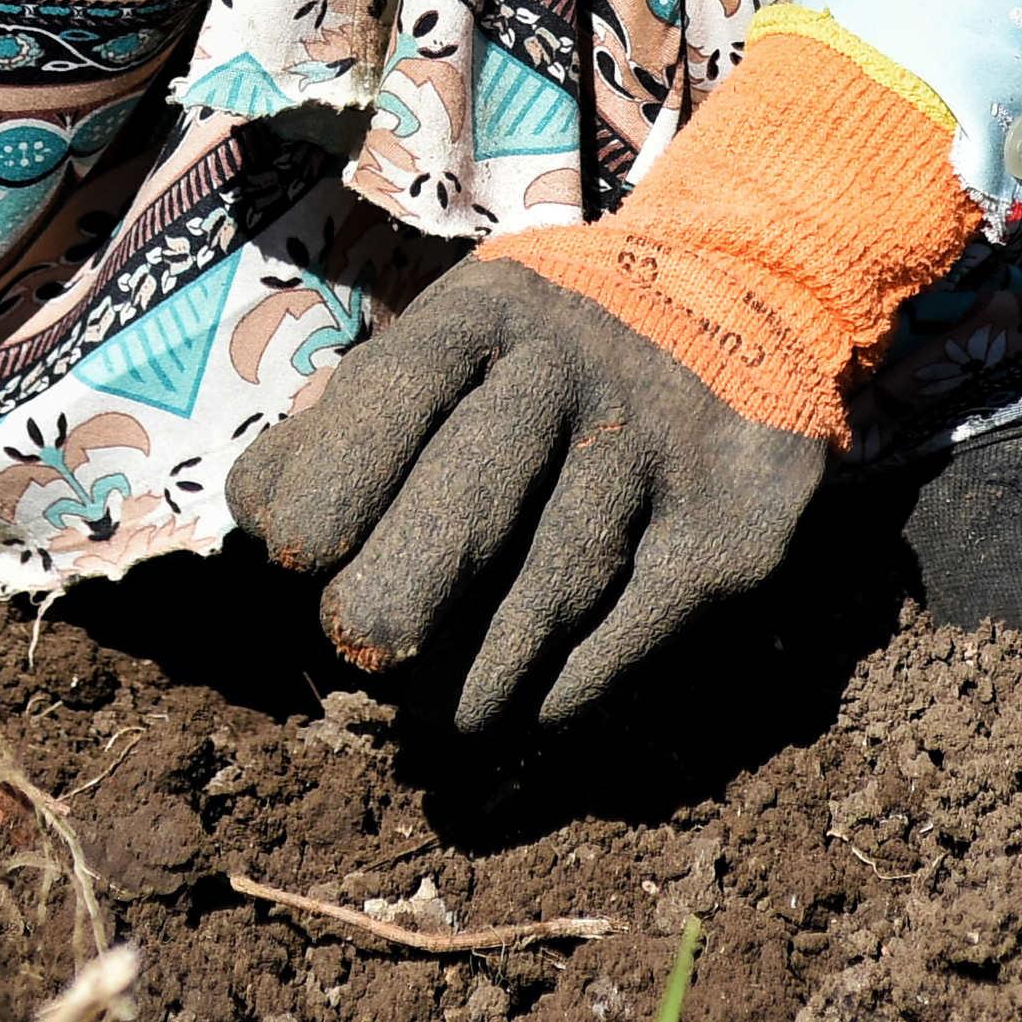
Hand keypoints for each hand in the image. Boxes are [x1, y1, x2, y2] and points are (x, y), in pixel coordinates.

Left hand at [227, 252, 826, 730]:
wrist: (755, 302)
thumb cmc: (548, 352)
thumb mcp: (460, 333)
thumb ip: (364, 412)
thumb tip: (266, 516)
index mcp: (490, 314)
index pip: (399, 386)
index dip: (338, 475)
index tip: (295, 554)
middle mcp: (577, 370)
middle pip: (476, 495)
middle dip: (401, 591)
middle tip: (360, 650)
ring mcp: (661, 453)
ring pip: (548, 592)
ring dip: (472, 677)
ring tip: (429, 718)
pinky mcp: (730, 536)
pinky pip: (623, 643)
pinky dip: (555, 695)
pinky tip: (517, 710)